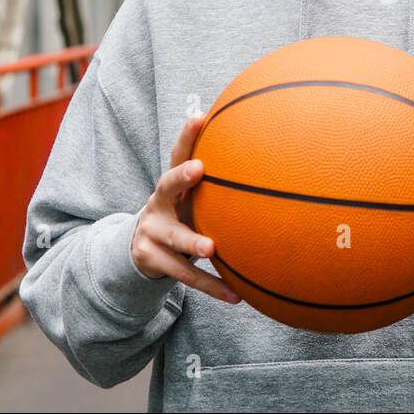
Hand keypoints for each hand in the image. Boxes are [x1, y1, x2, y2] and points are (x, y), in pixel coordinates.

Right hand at [130, 113, 241, 304]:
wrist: (141, 251)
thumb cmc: (181, 217)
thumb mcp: (191, 199)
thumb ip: (219, 184)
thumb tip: (271, 160)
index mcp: (172, 186)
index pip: (177, 154)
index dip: (187, 136)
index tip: (199, 117)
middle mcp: (158, 204)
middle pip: (165, 186)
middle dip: (180, 176)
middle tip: (197, 169)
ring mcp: (152, 233)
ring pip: (174, 238)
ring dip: (193, 242)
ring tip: (211, 248)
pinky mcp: (153, 260)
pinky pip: (186, 275)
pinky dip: (212, 286)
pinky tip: (236, 296)